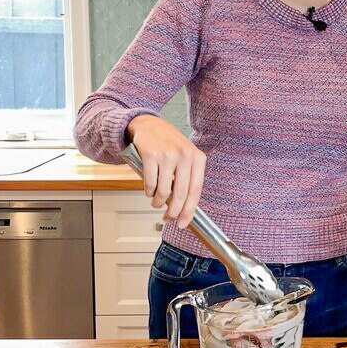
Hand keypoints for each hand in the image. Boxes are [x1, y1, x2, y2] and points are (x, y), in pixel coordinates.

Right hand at [126, 114, 206, 228]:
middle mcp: (185, 156)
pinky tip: (149, 190)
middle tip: (168, 218)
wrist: (148, 124)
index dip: (189, 210)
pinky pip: (150, 183)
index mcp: (198, 158)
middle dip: (173, 211)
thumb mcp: (185, 157)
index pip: (196, 190)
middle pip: (180, 194)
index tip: (184, 223)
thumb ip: (187, 178)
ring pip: (163, 191)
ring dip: (158, 202)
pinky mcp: (151, 155)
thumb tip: (185, 207)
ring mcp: (168, 155)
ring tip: (156, 203)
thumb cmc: (168, 143)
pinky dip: (148, 191)